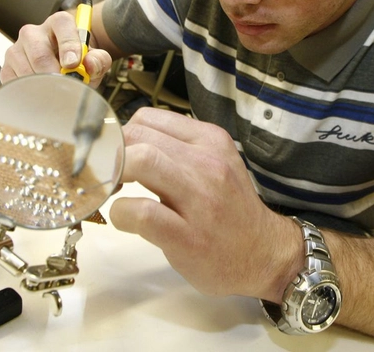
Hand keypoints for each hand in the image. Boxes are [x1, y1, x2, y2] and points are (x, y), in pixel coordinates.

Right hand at [0, 11, 111, 86]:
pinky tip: (40, 92)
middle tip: (65, 87)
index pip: (62, 25)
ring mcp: (17, 50)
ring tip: (55, 90)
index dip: (68, 45)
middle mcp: (34, 33)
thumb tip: (89, 64)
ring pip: (26, 71)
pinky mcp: (7, 67)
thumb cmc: (77, 60)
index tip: (73, 64)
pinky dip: (29, 92)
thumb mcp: (94, 59)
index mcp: (58, 24)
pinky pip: (15, 82)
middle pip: (40, 54)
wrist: (62, 66)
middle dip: (54, 75)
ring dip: (43, 86)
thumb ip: (99, 59)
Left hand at [109, 108, 299, 300]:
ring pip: (141, 161)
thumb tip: (130, 141)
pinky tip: (125, 220)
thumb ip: (179, 149)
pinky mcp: (188, 236)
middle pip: (138, 135)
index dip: (122, 134)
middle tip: (108, 174)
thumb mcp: (215, 164)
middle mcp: (207, 163)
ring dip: (114, 175)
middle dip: (112, 153)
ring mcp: (199, 199)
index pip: (149, 118)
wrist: (265, 255)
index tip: (117, 154)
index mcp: (210, 140)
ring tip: (112, 191)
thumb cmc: (231, 211)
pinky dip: (121, 214)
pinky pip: (141, 212)